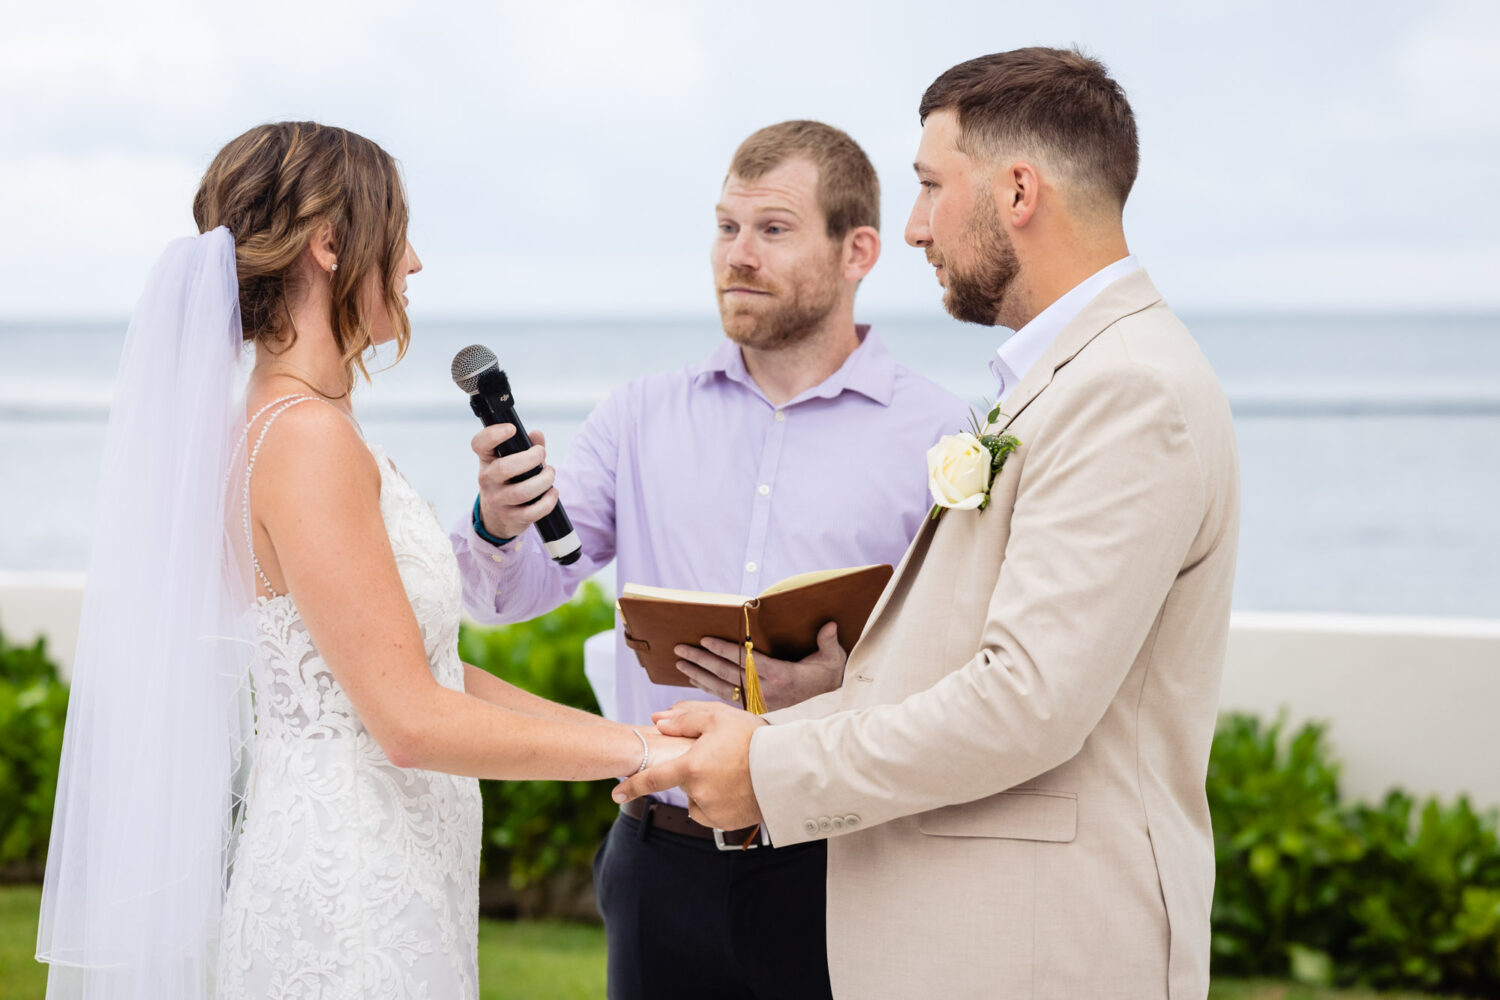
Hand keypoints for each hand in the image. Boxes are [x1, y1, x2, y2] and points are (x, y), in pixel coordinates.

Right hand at [473, 424, 558, 540]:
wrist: (497, 517)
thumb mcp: (513, 461)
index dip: (492, 435)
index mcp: (487, 460)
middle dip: (530, 459)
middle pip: (504, 468)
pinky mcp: (510, 518)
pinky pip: (531, 512)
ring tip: (550, 474)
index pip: (479, 444)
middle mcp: (487, 480)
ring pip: (521, 492)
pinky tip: (552, 493)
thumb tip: (536, 434)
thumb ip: (527, 446)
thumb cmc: (509, 481)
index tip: (512, 429)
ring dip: (543, 480)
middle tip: (541, 454)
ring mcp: (497, 501)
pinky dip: (547, 502)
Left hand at [612, 701, 767, 829]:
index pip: (652, 779)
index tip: (616, 792)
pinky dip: (721, 803)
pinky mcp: (728, 823)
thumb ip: (684, 719)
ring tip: (734, 774)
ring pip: (699, 800)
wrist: (788, 767)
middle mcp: (698, 793)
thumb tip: (656, 721)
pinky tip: (738, 789)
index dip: (632, 786)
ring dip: (707, 789)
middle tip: (721, 758)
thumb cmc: (753, 738)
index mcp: (691, 767)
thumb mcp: (718, 718)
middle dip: (695, 772)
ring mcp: (713, 810)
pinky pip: (714, 813)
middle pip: (685, 784)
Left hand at [675, 622, 845, 710]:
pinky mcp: (755, 706)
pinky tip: (695, 680)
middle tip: (681, 649)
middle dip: (703, 660)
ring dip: (700, 675)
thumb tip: (829, 626)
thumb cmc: (828, 673)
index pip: (747, 661)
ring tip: (680, 663)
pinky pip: (727, 698)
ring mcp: (760, 701)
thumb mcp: (832, 657)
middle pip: (729, 674)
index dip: (725, 650)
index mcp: (782, 676)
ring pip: (723, 688)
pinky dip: (709, 689)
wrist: (830, 700)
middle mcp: (767, 691)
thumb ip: (828, 641)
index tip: (705, 640)